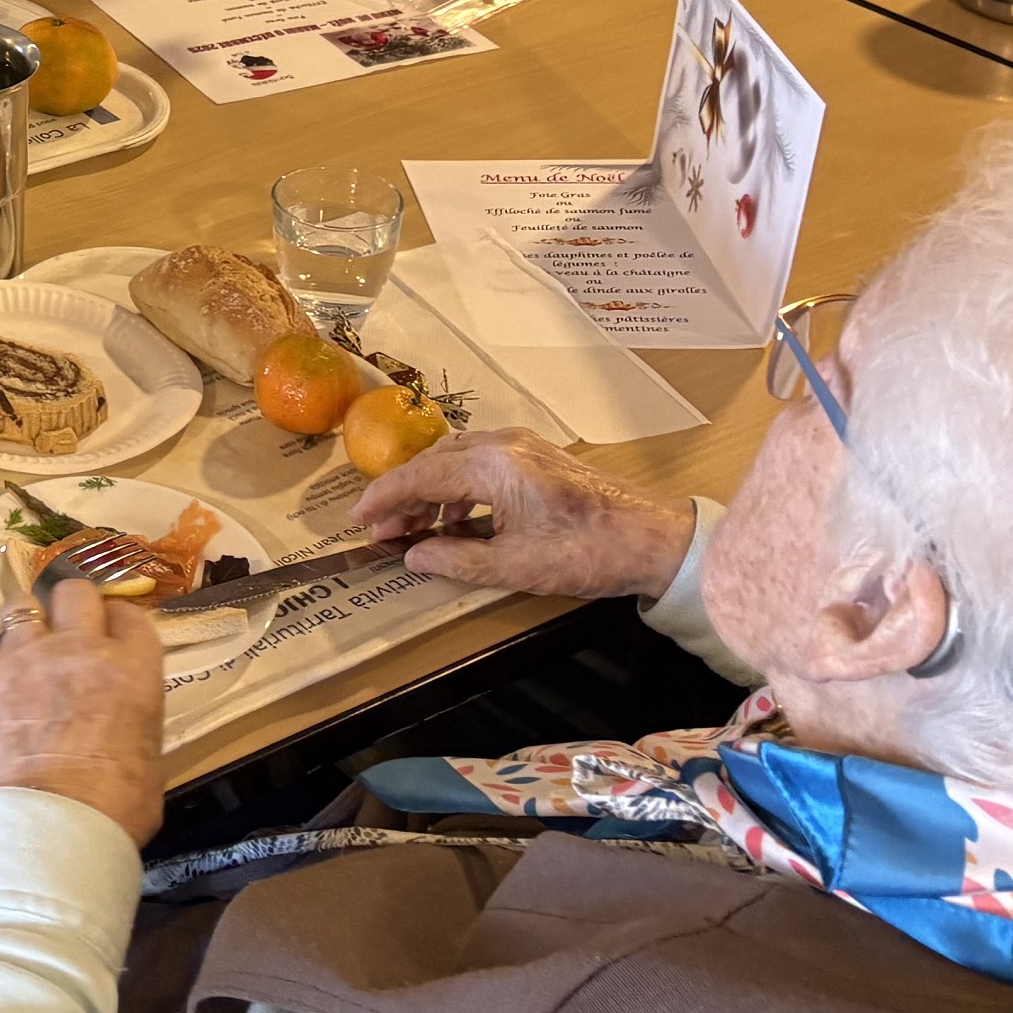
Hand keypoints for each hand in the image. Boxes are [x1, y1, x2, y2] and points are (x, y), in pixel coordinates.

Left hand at [0, 578, 168, 845]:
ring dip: (23, 621)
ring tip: (22, 646)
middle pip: (74, 591)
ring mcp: (30, 655)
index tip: (111, 637)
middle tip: (67, 632)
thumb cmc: (120, 800)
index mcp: (133, 665)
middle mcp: (82, 646)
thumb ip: (134, 710)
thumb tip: (119, 713)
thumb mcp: (150, 747)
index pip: (129, 615)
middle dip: (71, 606)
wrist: (62, 821)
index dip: (118, 623)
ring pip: (20, 603)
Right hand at [350, 429, 694, 600]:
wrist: (654, 539)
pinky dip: (458, 490)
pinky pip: (480, 463)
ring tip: (416, 532)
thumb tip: (412, 556)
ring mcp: (522, 447)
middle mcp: (502, 444)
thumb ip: (455, 560)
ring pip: (455, 460)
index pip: (419, 476)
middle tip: (383, 533)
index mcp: (492, 465)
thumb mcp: (514, 568)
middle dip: (403, 497)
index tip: (358, 521)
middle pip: (433, 462)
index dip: (383, 499)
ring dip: (430, 494)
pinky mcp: (537, 457)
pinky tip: (458, 523)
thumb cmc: (585, 553)